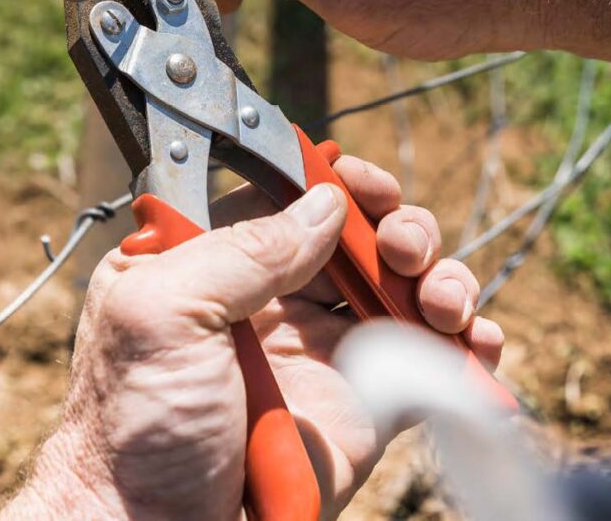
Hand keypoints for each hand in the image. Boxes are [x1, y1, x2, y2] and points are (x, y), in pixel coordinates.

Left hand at [1, 157, 502, 519]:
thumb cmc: (133, 426)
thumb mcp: (162, 312)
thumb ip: (243, 249)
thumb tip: (325, 201)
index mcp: (211, 264)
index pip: (284, 199)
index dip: (334, 184)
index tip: (369, 185)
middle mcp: (271, 301)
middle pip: (356, 238)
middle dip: (397, 229)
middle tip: (403, 248)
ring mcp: (321, 353)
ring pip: (401, 291)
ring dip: (440, 279)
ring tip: (443, 300)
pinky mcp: (364, 408)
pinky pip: (428, 361)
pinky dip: (466, 345)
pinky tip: (476, 341)